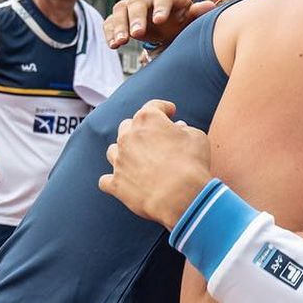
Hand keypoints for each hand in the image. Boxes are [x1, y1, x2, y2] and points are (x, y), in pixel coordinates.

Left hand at [98, 100, 212, 228]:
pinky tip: (121, 182)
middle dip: (140, 130)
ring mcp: (119, 160)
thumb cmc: (192, 163)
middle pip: (128, 126)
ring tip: (135, 160)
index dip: (163, 108)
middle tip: (153, 138)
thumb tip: (178, 128)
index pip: (153, 106)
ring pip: (113, 150)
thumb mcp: (197, 137)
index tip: (170, 112)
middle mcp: (128, 136)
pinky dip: (113, 180)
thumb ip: (184, 129)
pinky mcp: (116, 183)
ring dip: (123, 152)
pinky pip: (105, 181)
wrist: (180, 195)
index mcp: (148, 119)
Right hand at [105, 0, 215, 50]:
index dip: (161, 7)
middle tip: (137, 35)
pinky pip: (110, 22)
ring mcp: (131, 6)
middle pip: (138, 3)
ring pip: (120, 10)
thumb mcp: (189, 19)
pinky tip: (112, 45)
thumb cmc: (180, 21)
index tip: (160, 21)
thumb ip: (196, 14)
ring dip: (119, 26)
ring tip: (120, 43)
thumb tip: (209, 6)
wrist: (166, 26)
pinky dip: (109, 32)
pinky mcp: (120, 18)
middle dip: (136, 18)